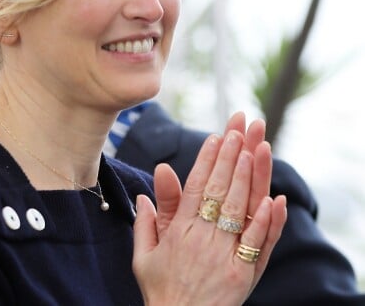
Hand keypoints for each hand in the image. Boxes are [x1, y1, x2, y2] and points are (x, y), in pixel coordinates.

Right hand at [132, 115, 286, 304]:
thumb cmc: (161, 290)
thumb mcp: (143, 256)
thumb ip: (146, 222)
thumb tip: (144, 194)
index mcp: (179, 232)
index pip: (196, 188)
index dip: (206, 161)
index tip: (216, 137)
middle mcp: (203, 239)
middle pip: (220, 191)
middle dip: (231, 157)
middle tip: (239, 130)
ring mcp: (226, 256)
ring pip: (240, 210)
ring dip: (249, 178)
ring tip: (255, 149)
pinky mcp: (244, 275)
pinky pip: (259, 244)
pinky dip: (269, 221)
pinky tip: (275, 199)